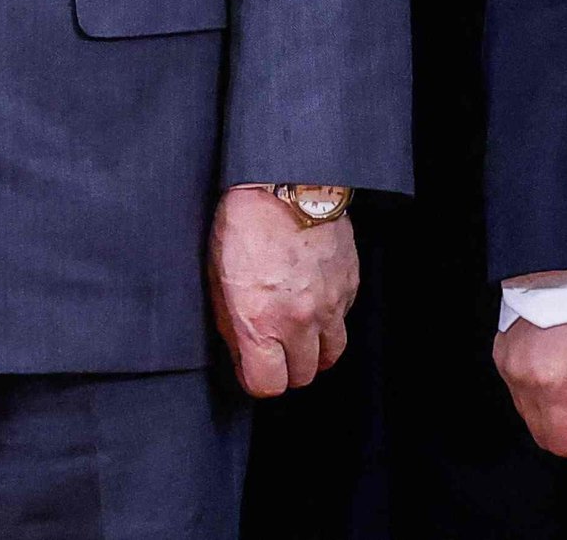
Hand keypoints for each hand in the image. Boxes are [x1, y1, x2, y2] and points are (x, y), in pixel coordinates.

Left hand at [210, 185, 356, 398]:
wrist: (284, 181)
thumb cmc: (242, 222)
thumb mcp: (216, 275)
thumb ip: (230, 321)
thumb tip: (241, 349)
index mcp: (260, 322)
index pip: (268, 385)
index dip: (256, 379)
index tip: (250, 366)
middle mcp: (300, 321)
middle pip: (303, 376)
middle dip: (286, 368)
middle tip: (272, 348)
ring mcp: (330, 305)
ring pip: (331, 356)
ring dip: (313, 350)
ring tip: (296, 331)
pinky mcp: (349, 285)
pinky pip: (344, 320)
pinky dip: (330, 319)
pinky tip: (312, 298)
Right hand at [493, 296, 566, 459]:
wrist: (562, 266)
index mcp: (550, 381)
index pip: (562, 444)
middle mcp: (520, 376)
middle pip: (543, 436)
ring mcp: (506, 364)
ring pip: (530, 416)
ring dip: (554, 413)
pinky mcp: (501, 354)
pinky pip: (520, 392)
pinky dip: (539, 393)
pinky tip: (558, 372)